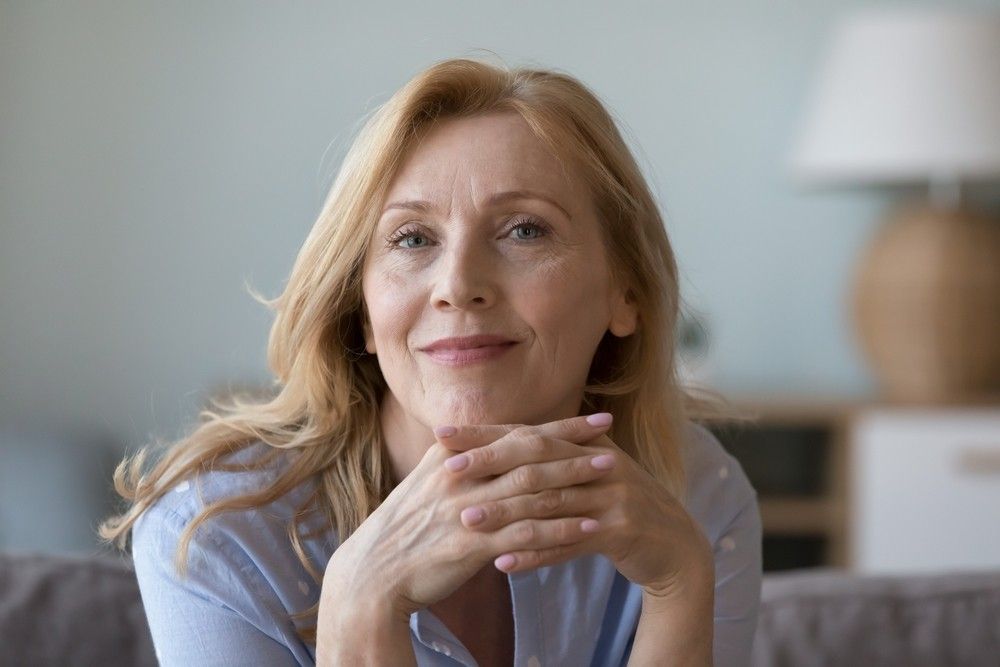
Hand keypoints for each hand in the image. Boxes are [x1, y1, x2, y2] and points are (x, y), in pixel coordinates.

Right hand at [321, 414, 617, 619]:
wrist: (372, 573)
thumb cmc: (405, 529)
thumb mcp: (428, 483)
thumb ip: (464, 464)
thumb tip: (498, 449)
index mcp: (451, 455)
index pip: (515, 433)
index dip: (557, 425)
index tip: (593, 418)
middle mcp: (459, 474)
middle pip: (528, 454)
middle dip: (573, 445)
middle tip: (611, 440)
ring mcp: (466, 508)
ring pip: (532, 489)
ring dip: (575, 481)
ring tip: (611, 477)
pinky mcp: (471, 544)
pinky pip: (526, 533)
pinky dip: (561, 529)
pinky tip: (590, 528)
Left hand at [439, 414, 713, 600]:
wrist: (677, 545)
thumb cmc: (620, 509)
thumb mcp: (590, 476)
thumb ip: (553, 461)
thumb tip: (499, 445)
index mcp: (587, 445)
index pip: (528, 433)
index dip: (486, 433)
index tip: (442, 434)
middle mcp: (600, 463)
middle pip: (537, 459)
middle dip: (490, 463)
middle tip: (448, 471)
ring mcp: (614, 495)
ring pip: (550, 502)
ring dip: (506, 512)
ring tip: (467, 520)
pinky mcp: (623, 530)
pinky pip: (570, 543)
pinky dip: (536, 553)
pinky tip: (503, 562)